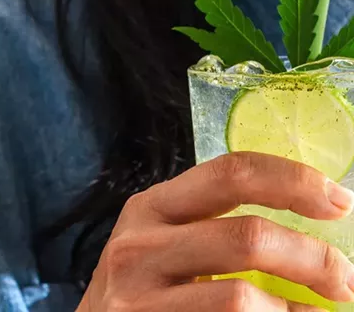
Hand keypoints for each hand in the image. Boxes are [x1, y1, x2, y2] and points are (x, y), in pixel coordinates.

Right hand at [78, 152, 353, 310]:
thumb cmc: (140, 286)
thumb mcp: (162, 241)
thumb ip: (210, 225)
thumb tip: (302, 224)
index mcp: (150, 207)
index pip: (229, 173)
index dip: (292, 181)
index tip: (338, 200)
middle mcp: (139, 245)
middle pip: (247, 237)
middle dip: (314, 259)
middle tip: (345, 279)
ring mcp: (138, 296)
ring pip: (243, 298)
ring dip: (299, 311)